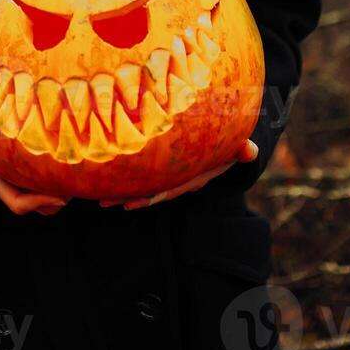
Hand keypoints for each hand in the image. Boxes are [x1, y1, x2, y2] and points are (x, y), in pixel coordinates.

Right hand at [0, 121, 69, 215]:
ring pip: (38, 198)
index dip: (40, 202)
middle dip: (56, 199)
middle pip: (34, 206)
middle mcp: (5, 185)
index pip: (19, 202)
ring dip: (57, 192)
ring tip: (75, 177)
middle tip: (76, 184)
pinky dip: (52, 180)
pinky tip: (64, 165)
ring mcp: (11, 181)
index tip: (61, 195)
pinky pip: (37, 184)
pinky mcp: (16, 173)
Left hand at [99, 139, 258, 210]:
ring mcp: (170, 177)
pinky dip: (125, 181)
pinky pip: (143, 178)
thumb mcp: (238, 149)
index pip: (170, 190)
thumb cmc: (229, 147)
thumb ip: (243, 150)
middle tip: (105, 202)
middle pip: (151, 194)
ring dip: (121, 194)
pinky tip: (104, 182)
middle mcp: (178, 182)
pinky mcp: (162, 170)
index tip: (134, 202)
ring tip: (98, 199)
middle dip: (129, 198)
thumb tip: (250, 150)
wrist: (226, 150)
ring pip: (143, 189)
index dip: (153, 197)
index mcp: (193, 178)